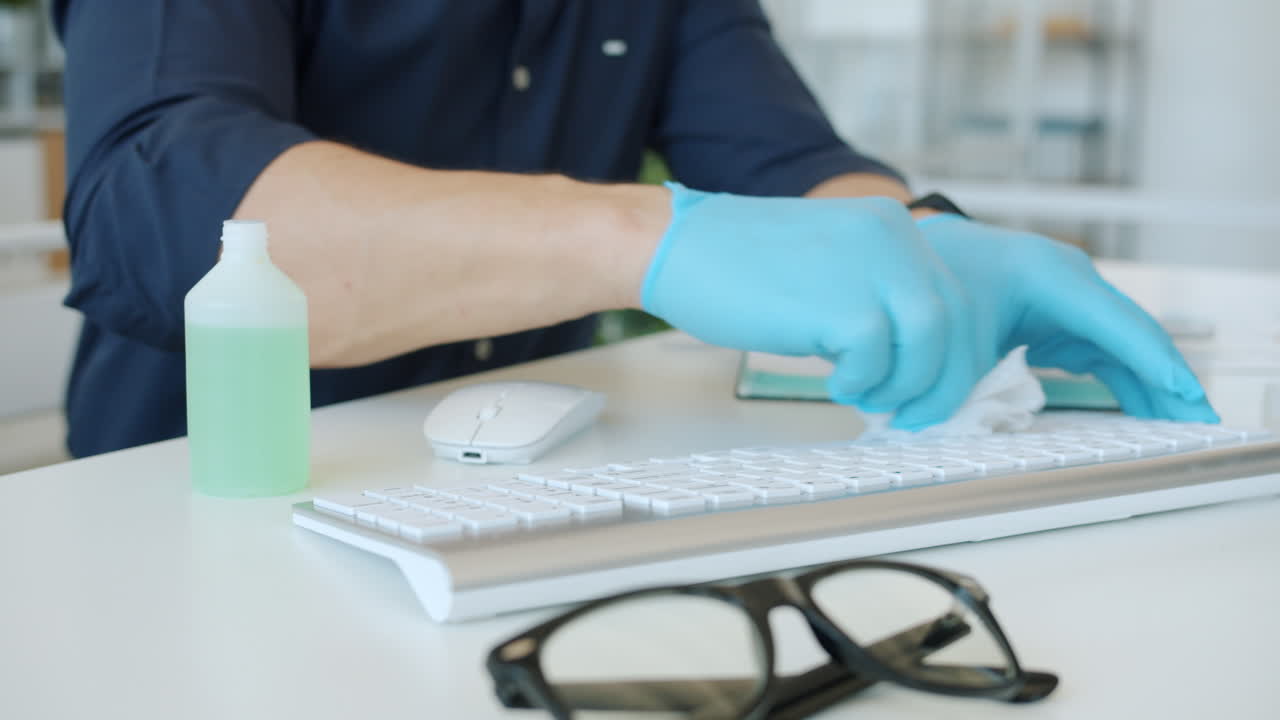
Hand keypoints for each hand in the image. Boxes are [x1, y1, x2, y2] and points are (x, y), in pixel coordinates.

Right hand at [643, 184, 985, 427]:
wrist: (680, 248)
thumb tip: (904, 356)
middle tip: (912, 414)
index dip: (950, 352)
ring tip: (862, 393)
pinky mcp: (842, 304)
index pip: (952, 295)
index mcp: (891, 225)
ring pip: (929, 344)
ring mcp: (870, 268)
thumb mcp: (828, 263)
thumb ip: (872, 294)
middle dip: (941, 381)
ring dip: (902, 385)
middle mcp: (892, 238)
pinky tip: (833, 382)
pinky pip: (878, 360)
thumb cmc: (739, 264)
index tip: (930, 388)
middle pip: (953, 323)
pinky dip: (861, 383)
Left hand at [917, 214, 1217, 421]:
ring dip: (1154, 384)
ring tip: (1186, 426)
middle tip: (1202, 422)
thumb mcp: (954, 337)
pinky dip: (1128, 378)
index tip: (1185, 394)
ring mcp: (1073, 298)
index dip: (1152, 362)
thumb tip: (996, 431)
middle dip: (1169, 379)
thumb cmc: (935, 284)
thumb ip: (978, 384)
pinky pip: (1107, 351)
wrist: (918, 257)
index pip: (1115, 323)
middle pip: (1133, 334)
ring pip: (1126, 346)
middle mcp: (1072, 280)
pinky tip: (1149, 411)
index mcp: (1049, 274)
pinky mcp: (1065, 317)